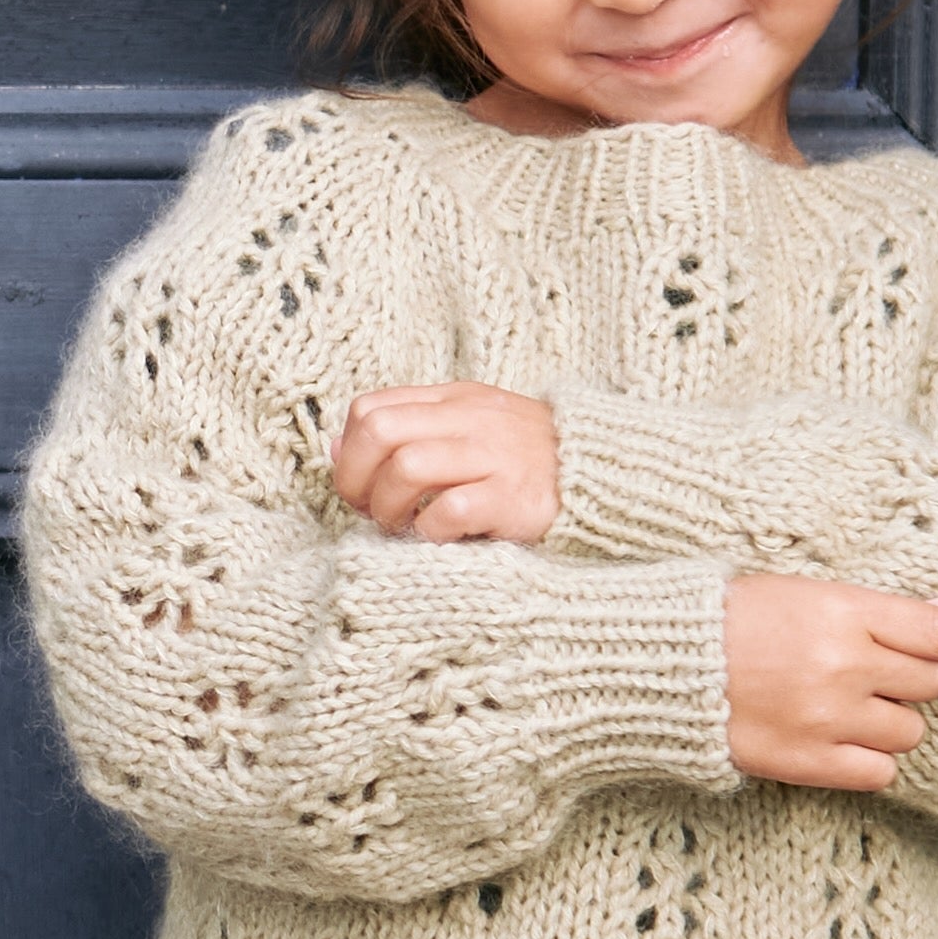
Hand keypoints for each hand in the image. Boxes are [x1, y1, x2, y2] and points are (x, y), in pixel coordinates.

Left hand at [329, 382, 561, 544]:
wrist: (602, 475)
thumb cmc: (522, 460)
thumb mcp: (465, 428)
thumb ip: (405, 432)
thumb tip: (335, 449)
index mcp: (452, 400)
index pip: (369, 409)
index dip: (349, 452)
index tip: (361, 484)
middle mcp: (469, 421)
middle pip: (378, 432)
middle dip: (357, 480)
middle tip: (372, 510)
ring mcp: (492, 457)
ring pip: (406, 467)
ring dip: (390, 508)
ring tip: (405, 526)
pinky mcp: (512, 498)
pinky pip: (448, 510)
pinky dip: (430, 531)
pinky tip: (440, 538)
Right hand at [724, 577, 937, 788]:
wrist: (657, 667)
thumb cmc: (729, 620)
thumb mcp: (804, 593)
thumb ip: (876, 608)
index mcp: (844, 613)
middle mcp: (844, 666)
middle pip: (928, 684)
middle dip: (911, 681)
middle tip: (877, 676)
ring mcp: (826, 717)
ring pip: (908, 731)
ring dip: (890, 722)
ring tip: (849, 710)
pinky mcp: (806, 761)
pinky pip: (878, 772)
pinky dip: (869, 760)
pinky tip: (841, 742)